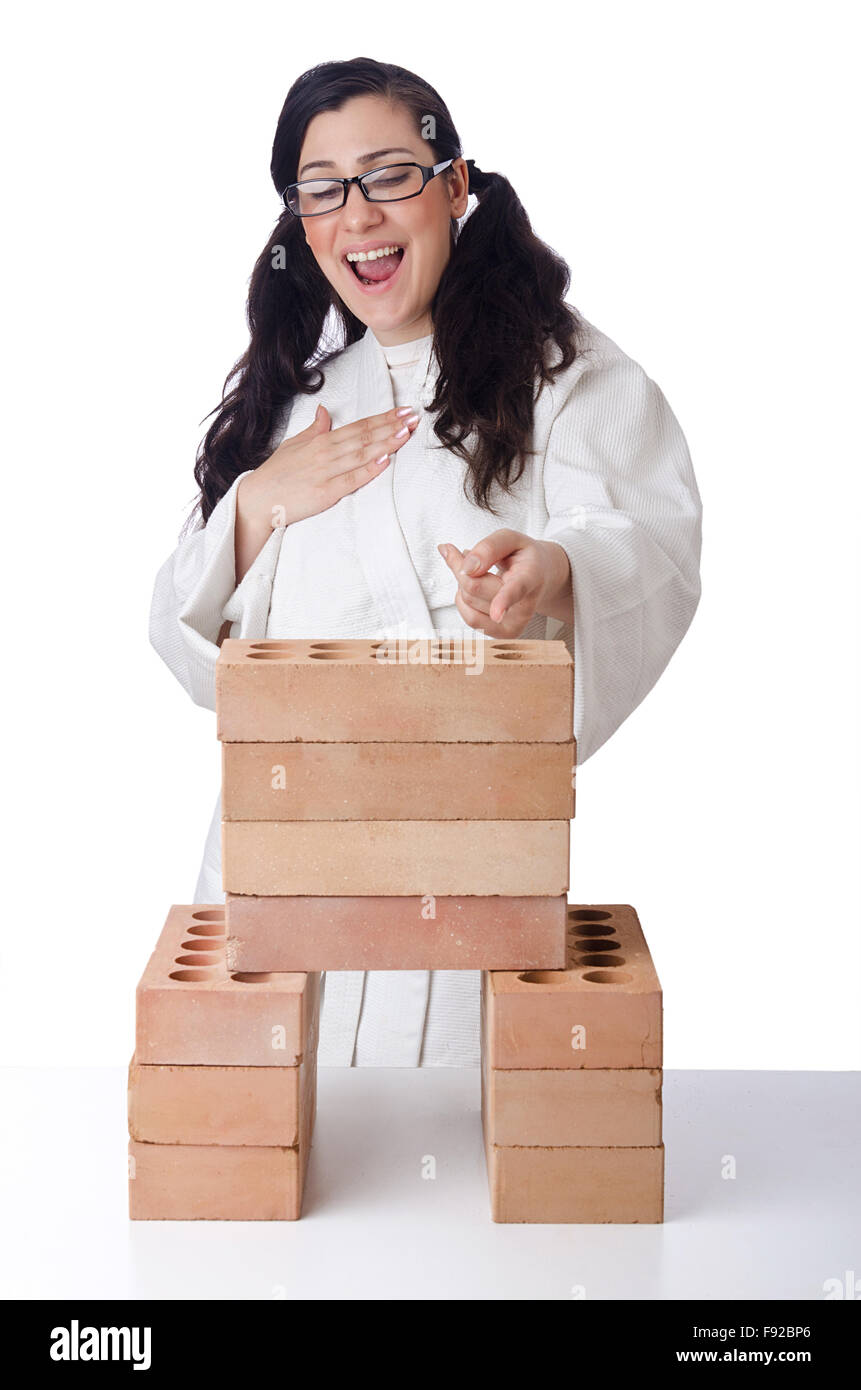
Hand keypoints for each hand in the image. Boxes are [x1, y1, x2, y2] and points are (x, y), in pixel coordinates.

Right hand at [234, 403, 418, 580]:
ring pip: (361, 454)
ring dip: (385, 443)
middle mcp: (326, 454)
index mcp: (321, 441)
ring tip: (405, 433)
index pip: (357, 426)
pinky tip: (384, 461)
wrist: (257, 500)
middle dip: (391, 426)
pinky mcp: (325, 493)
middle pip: (364, 437)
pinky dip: (368, 470)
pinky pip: (351, 480)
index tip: (402, 411)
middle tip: (413, 417)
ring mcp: (326, 473)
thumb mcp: (294, 445)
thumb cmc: (276, 474)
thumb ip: (314, 430)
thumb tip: (325, 411)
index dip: (382, 418)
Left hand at [437, 529, 572, 635]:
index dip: (504, 601)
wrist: (541, 578)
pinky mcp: (502, 634)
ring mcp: (514, 624)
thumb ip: (489, 547)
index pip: (516, 589)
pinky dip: (464, 598)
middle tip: (463, 552)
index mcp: (531, 578)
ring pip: (466, 600)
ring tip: (478, 572)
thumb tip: (466, 569)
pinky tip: (477, 587)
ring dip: (462, 581)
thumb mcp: (511, 539)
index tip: (497, 613)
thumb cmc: (524, 558)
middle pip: (474, 586)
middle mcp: (525, 606)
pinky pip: (468, 617)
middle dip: (460, 566)